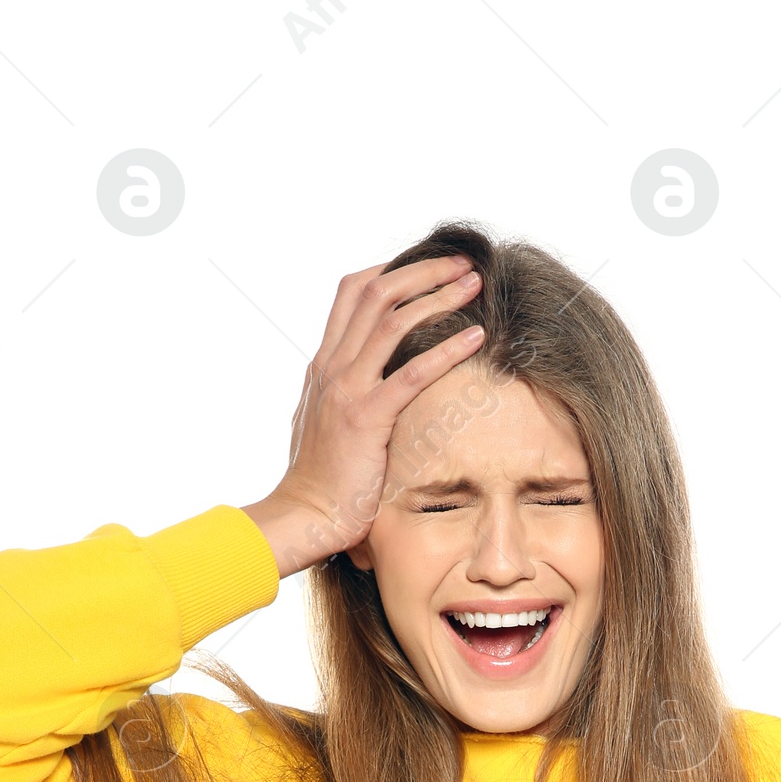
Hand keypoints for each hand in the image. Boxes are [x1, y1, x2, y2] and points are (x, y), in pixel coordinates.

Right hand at [242, 255, 486, 577]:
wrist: (303, 517)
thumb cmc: (321, 482)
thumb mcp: (327, 425)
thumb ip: (346, 397)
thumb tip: (369, 388)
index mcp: (324, 365)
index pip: (354, 293)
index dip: (394, 270)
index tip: (430, 267)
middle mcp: (332, 367)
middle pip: (376, 291)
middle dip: (424, 270)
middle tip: (463, 265)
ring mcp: (346, 390)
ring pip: (392, 320)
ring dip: (438, 296)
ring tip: (475, 285)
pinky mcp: (365, 419)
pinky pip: (411, 373)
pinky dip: (447, 349)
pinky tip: (477, 337)